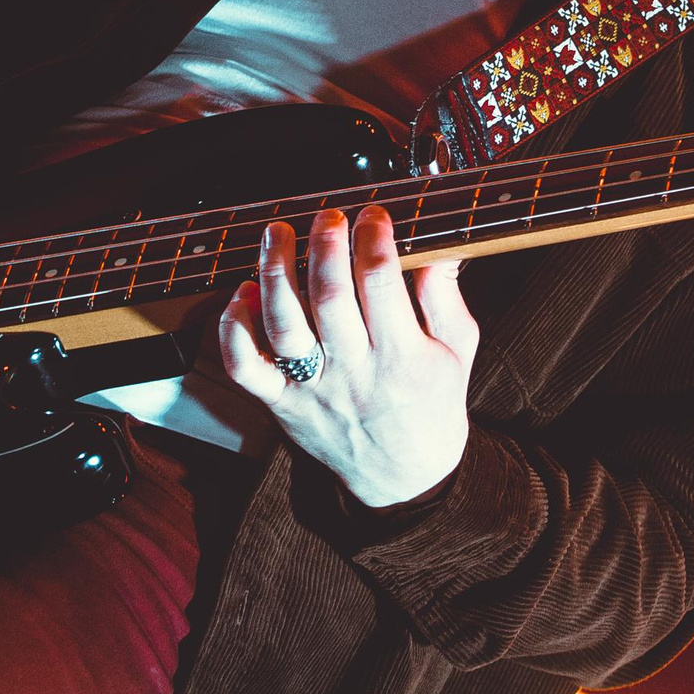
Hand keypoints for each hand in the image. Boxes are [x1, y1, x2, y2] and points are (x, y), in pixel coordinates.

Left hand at [215, 205, 477, 508]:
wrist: (405, 477)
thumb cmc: (431, 405)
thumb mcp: (458, 350)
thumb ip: (446, 298)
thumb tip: (439, 249)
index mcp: (400, 355)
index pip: (380, 282)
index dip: (373, 238)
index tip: (373, 215)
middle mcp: (353, 371)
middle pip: (329, 296)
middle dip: (325, 245)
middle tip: (328, 217)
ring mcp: (312, 389)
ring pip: (283, 324)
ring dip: (275, 271)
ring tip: (278, 234)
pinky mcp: (282, 404)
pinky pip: (245, 367)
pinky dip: (234, 329)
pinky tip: (242, 294)